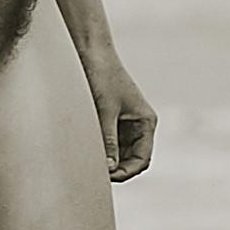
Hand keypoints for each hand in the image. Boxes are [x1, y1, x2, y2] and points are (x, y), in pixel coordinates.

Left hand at [86, 52, 157, 181]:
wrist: (90, 52)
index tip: (106, 176)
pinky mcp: (108, 120)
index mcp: (146, 122)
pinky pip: (106, 143)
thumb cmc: (102, 76)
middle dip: (115, 168)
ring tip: (87, 161)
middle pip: (131, 160)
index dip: (126, 172)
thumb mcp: (105, 110)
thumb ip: (108, 139)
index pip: (142, 159)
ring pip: (117, 154)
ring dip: (105, 159)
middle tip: (94, 173)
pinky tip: (83, 151)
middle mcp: (137, 125)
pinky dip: (97, 149)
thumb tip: (109, 167)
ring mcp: (123, 124)